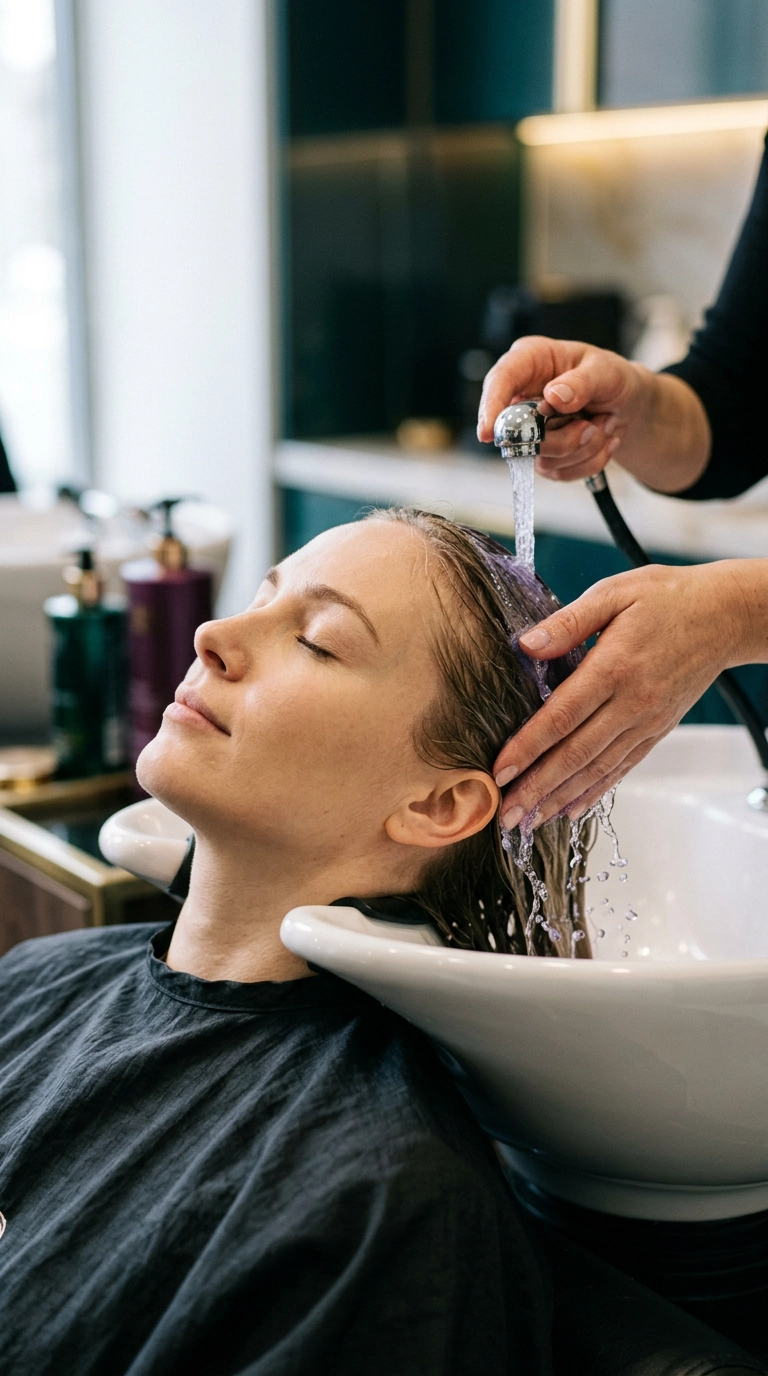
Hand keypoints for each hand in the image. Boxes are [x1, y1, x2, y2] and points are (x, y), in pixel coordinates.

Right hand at [477, 335, 647, 482]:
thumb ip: (584, 382)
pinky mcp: (542, 455)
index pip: (500, 380)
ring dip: (582, 448)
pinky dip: (588, 461)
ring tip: (601, 424)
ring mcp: (529, 430)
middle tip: (592, 426)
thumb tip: (553, 396)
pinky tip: (599, 439)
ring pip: (543, 458)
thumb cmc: (612, 378)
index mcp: (530, 361)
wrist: (627, 406)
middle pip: (520, 432)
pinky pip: (559, 472)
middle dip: (562, 438)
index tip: (488, 434)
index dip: (491, 407)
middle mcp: (522, 397)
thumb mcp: (607, 372)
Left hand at [494, 560, 767, 829]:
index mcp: (615, 667)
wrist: (724, 616)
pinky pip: (622, 767)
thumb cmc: (668, 598)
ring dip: (560, 798)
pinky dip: (595, 791)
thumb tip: (527, 645)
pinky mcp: (657, 730)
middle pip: (576, 754)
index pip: (561, 717)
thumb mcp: (614, 593)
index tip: (499, 771)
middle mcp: (632, 703)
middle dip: (536, 788)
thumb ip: (568, 622)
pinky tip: (571, 808)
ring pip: (597, 769)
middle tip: (506, 815)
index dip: (527, 748)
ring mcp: (647, 721)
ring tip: (530, 820)